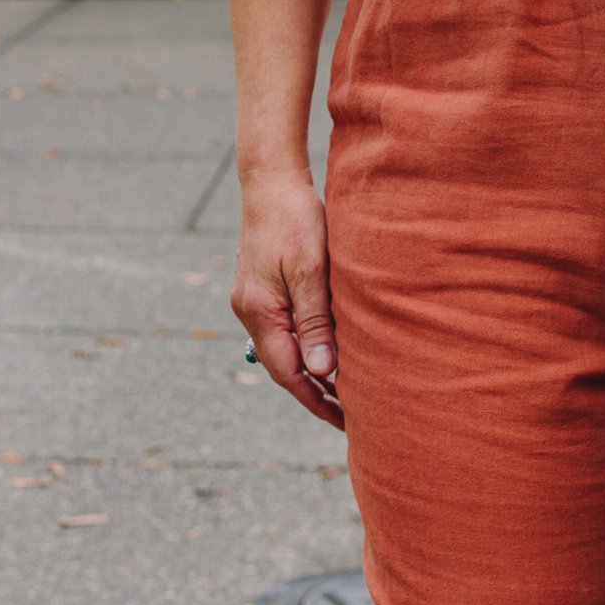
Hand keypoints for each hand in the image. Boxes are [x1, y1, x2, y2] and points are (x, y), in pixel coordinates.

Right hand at [229, 168, 343, 429]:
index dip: (317, 401)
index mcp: (260, 311)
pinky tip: (328, 352)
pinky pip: (285, 332)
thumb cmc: (295, 220)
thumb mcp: (311, 271)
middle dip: (315, 394)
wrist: (271, 183)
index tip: (347, 421)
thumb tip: (322, 372)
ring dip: (312, 373)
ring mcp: (254, 302)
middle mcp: (250, 312)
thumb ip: (315, 322)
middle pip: (283, 367)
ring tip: (345, 393)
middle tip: (353, 416)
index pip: (288, 372)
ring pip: (284, 350)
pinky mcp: (262, 292)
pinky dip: (307, 349)